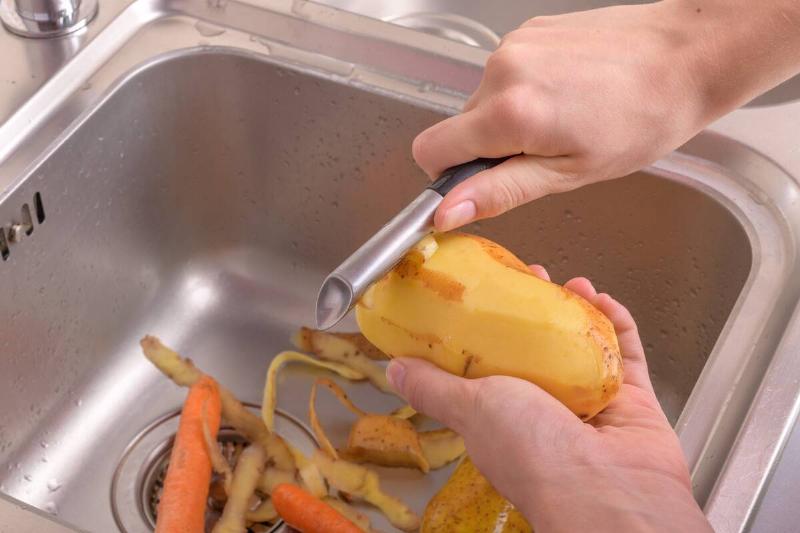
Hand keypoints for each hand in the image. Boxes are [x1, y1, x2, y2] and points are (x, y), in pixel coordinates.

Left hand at [386, 266, 712, 531]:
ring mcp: (592, 407)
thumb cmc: (535, 456)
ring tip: (572, 283)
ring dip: (578, 312)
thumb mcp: (469, 408)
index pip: (492, 364)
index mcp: (502, 418)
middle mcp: (546, 413)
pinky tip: (605, 299)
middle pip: (541, 350)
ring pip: (584, 349)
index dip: (490, 327)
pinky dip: (618, 326)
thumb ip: (433, 387)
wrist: (610, 491)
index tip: (490, 293)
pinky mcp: (632, 403)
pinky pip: (626, 356)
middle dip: (537, 310)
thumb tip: (394, 371)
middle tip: (536, 278)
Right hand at [413, 1, 799, 231]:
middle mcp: (502, 70)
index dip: (449, 176)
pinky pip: (505, 75)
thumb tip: (448, 211)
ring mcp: (514, 44)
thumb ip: (500, 191)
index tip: (481, 184)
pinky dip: (526, 91)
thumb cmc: (644, 119)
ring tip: (565, 120)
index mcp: (509, 112)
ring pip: (483, 102)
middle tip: (545, 153)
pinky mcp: (529, 30)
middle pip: (458, 127)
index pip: (430, 150)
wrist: (687, 55)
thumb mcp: (570, 174)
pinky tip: (568, 94)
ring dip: (510, 119)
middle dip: (490, 148)